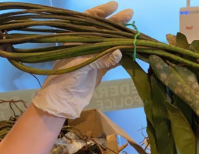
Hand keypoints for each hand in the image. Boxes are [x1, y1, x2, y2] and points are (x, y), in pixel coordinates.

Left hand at [31, 1, 133, 118]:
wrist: (64, 100)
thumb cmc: (64, 80)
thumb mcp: (80, 66)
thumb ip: (98, 59)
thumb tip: (119, 52)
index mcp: (76, 40)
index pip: (89, 20)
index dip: (101, 12)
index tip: (114, 6)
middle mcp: (86, 45)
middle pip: (103, 30)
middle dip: (116, 22)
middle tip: (130, 14)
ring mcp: (95, 56)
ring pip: (111, 43)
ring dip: (122, 37)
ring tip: (134, 30)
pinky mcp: (101, 68)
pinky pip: (115, 58)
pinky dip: (124, 54)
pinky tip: (132, 48)